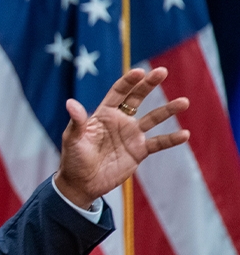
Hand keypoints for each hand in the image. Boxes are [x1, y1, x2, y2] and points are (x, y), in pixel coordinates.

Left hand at [55, 67, 189, 207]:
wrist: (82, 183)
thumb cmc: (73, 159)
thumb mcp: (73, 139)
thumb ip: (77, 121)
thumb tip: (70, 102)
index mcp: (104, 114)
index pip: (118, 92)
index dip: (128, 81)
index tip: (139, 72)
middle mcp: (120, 121)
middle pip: (137, 98)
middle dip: (149, 85)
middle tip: (162, 71)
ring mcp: (131, 136)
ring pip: (153, 118)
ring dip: (168, 110)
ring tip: (184, 102)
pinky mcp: (139, 152)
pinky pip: (158, 143)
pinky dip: (171, 139)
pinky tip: (184, 134)